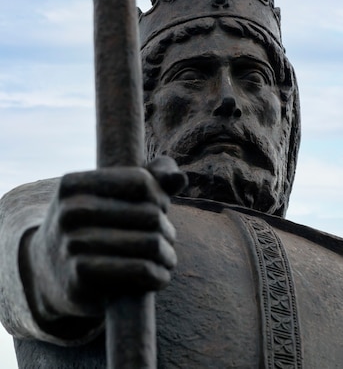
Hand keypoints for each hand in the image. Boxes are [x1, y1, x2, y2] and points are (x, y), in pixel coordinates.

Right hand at [20, 157, 186, 326]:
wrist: (49, 274)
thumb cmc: (92, 224)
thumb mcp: (109, 195)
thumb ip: (150, 178)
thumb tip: (180, 179)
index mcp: (73, 184)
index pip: (141, 181)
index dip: (159, 196)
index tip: (160, 209)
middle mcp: (69, 211)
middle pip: (149, 214)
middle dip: (166, 228)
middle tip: (167, 238)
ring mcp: (72, 244)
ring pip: (150, 243)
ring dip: (168, 254)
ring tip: (168, 257)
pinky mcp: (82, 277)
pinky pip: (141, 271)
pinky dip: (159, 275)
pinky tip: (160, 276)